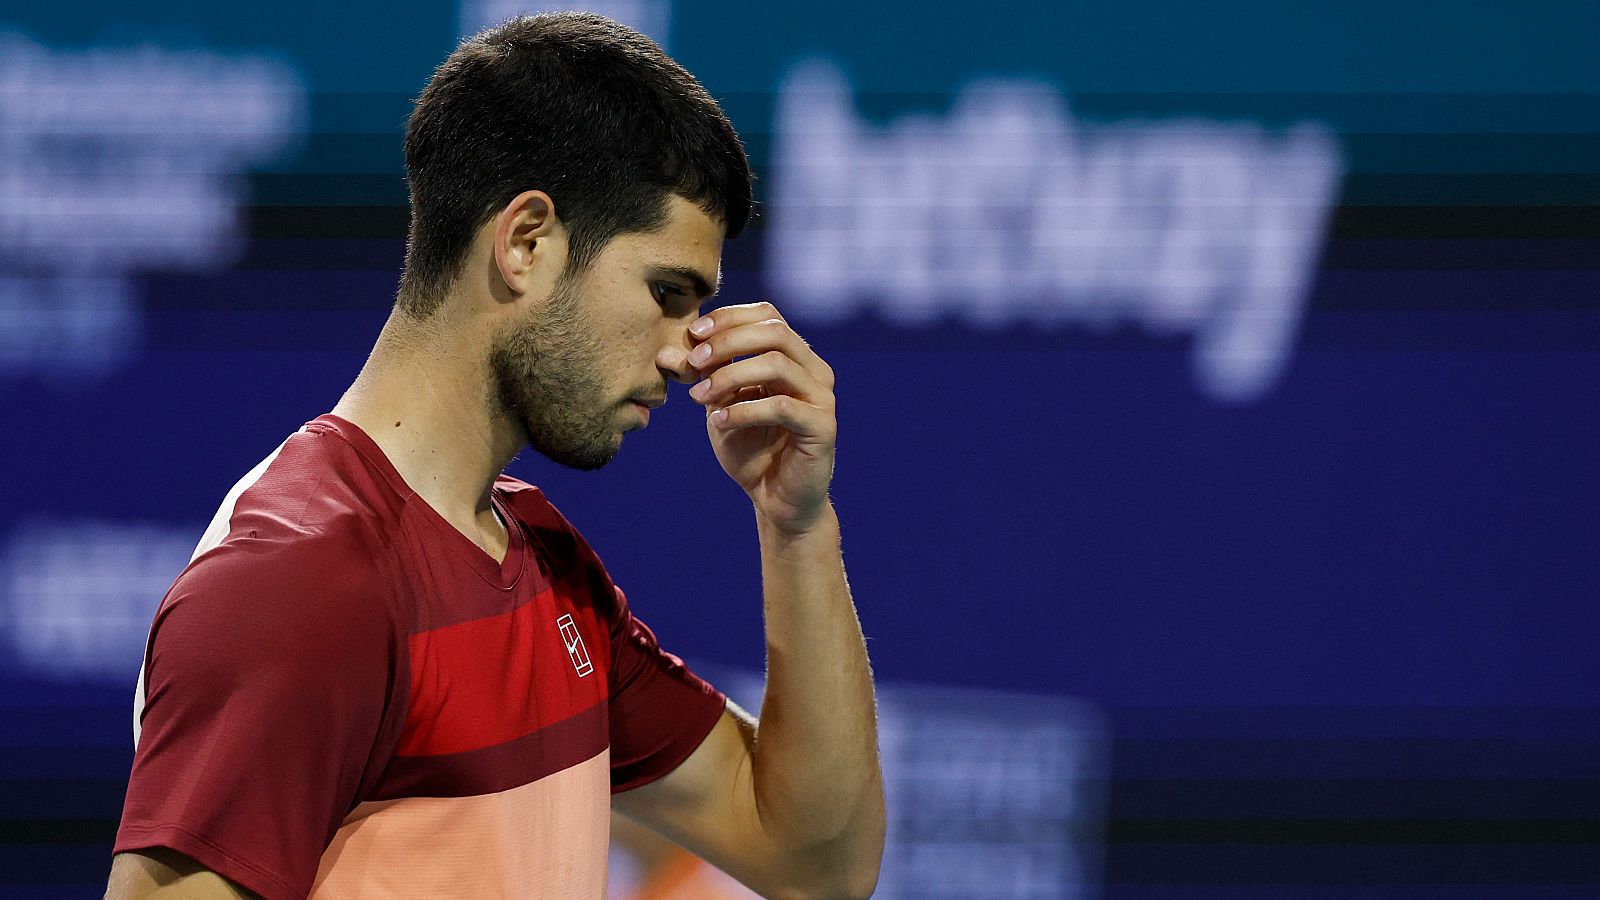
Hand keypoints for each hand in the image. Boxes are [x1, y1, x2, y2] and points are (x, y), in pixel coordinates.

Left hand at [686, 302, 835, 534]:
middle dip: (727, 342)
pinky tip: (718, 422)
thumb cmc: (750, 450)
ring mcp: (822, 398)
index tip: (693, 334)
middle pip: (774, 331)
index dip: (729, 317)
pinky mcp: (823, 427)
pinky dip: (743, 410)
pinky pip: (782, 406)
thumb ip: (700, 377)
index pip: (768, 315)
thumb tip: (665, 352)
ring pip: (777, 364)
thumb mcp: (717, 407)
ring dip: (730, 377)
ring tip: (700, 397)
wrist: (776, 501)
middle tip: (693, 363)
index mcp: (794, 357)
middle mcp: (814, 370)